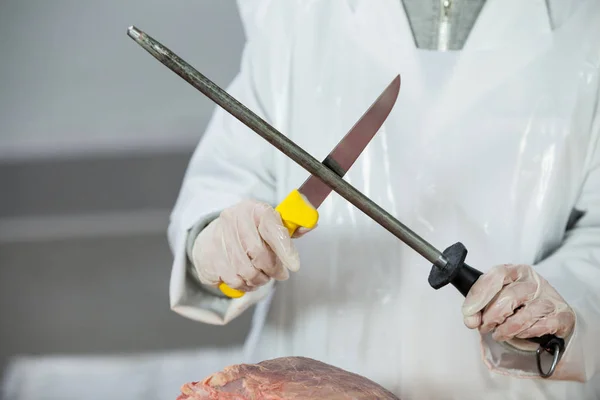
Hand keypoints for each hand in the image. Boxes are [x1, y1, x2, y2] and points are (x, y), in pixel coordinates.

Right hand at [191, 199, 303, 291]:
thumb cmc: (249, 231)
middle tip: (277, 274)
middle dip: (271, 269)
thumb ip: (289, 228)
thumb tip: (311, 224)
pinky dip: (243, 286)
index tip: (294, 266)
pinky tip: (247, 281)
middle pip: (257, 253)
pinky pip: (231, 280)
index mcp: (254, 208)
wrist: (214, 235)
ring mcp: (218, 237)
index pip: (271, 228)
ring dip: (258, 280)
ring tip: (262, 278)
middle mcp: (233, 219)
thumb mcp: (269, 223)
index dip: (285, 249)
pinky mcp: (208, 256)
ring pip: (244, 270)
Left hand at [461, 264, 575, 348]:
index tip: (468, 312)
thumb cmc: (520, 302)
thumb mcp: (498, 296)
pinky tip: (519, 334)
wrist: (552, 312)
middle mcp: (533, 281)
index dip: (479, 295)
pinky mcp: (561, 315)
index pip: (496, 276)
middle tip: (484, 327)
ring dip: (506, 330)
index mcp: (516, 271)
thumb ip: (480, 306)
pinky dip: (524, 335)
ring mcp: (549, 297)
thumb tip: (470, 320)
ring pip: (523, 316)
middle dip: (491, 317)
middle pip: (508, 297)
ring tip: (499, 334)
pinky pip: (538, 328)